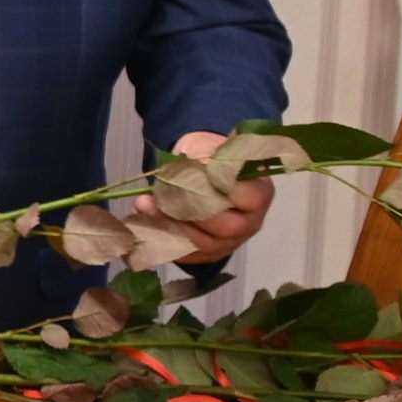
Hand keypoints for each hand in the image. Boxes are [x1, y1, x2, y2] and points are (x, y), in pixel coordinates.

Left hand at [145, 130, 274, 268]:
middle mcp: (251, 222)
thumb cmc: (206, 158)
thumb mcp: (207, 147)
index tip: (194, 175)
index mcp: (260, 193)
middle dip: (189, 210)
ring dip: (169, 225)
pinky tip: (142, 220)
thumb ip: (203, 156)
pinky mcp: (208, 254)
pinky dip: (161, 238)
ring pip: (203, 243)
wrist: (198, 174)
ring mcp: (231, 242)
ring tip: (144, 204)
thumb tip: (192, 168)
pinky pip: (185, 253)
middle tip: (160, 193)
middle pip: (226, 226)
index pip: (249, 197)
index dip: (219, 188)